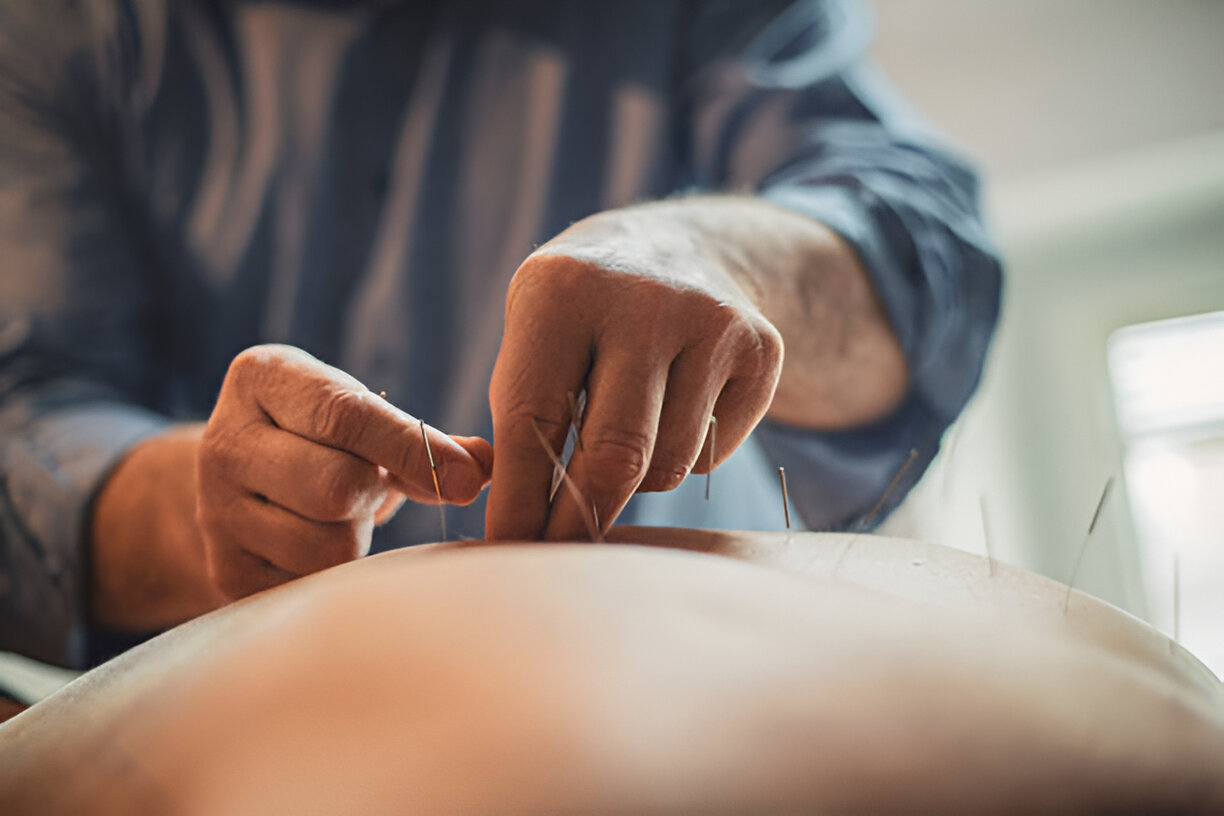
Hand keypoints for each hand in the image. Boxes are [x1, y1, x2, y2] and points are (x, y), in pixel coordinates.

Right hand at [197, 344, 491, 597]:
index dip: (413, 450)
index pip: (346, 415)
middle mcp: (224, 441)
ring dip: (355, 540)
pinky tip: (320, 548)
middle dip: (371, 495)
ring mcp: (215, 510)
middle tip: (369, 487)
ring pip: (325, 548)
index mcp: (264, 379)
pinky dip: (333, 576)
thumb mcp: (365, 416)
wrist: (243, 479)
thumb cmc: (324, 436)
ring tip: (339, 517)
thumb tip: (486, 467)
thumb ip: (425, 438)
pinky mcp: (226, 570)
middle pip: (335, 488)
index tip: (468, 482)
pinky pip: (308, 588)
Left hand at [485, 211, 782, 540]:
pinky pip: (710, 455)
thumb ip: (521, 419)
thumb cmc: (581, 318)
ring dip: (634, 482)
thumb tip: (516, 529)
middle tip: (559, 555)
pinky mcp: (762, 350)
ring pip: (667, 466)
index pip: (534, 418)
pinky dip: (682, 458)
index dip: (519, 497)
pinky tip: (672, 411)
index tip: (508, 550)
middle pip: (615, 455)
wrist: (679, 250)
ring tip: (621, 436)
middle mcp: (642, 299)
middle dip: (579, 521)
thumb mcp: (533, 336)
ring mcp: (712, 322)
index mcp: (562, 289)